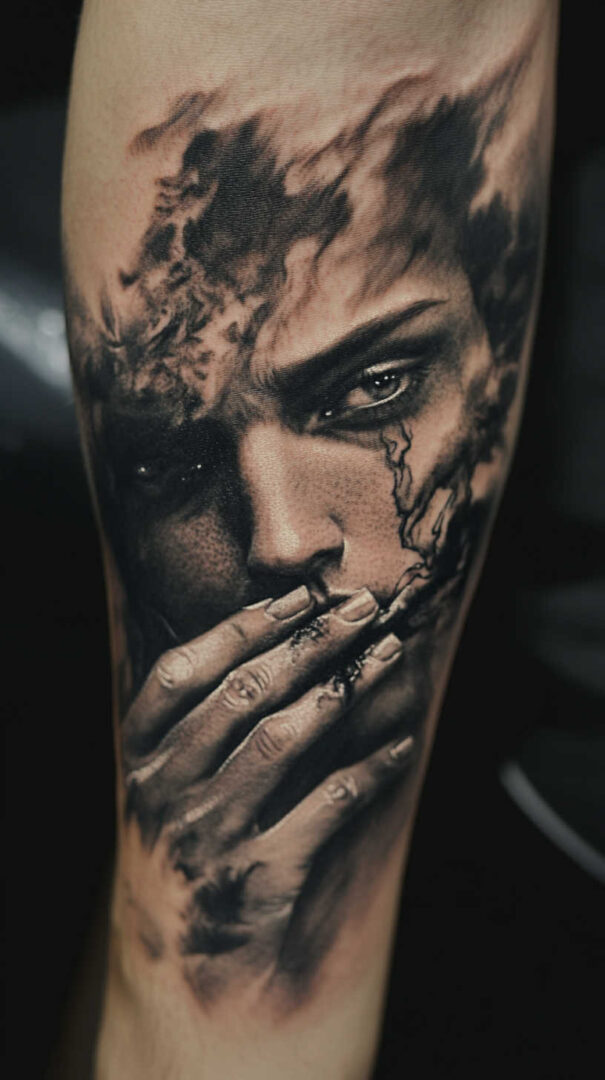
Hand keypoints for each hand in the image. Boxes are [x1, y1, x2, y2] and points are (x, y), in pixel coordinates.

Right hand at [122, 585, 413, 991]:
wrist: (184, 966)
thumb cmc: (186, 850)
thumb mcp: (169, 786)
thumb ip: (203, 724)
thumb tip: (282, 641)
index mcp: (140, 757)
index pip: (184, 672)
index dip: (243, 627)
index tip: (301, 597)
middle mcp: (166, 789)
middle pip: (243, 694)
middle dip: (310, 641)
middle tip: (363, 608)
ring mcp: (210, 834)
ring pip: (284, 738)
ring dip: (345, 687)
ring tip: (387, 654)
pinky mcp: (259, 876)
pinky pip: (326, 805)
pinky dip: (369, 769)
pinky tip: (401, 744)